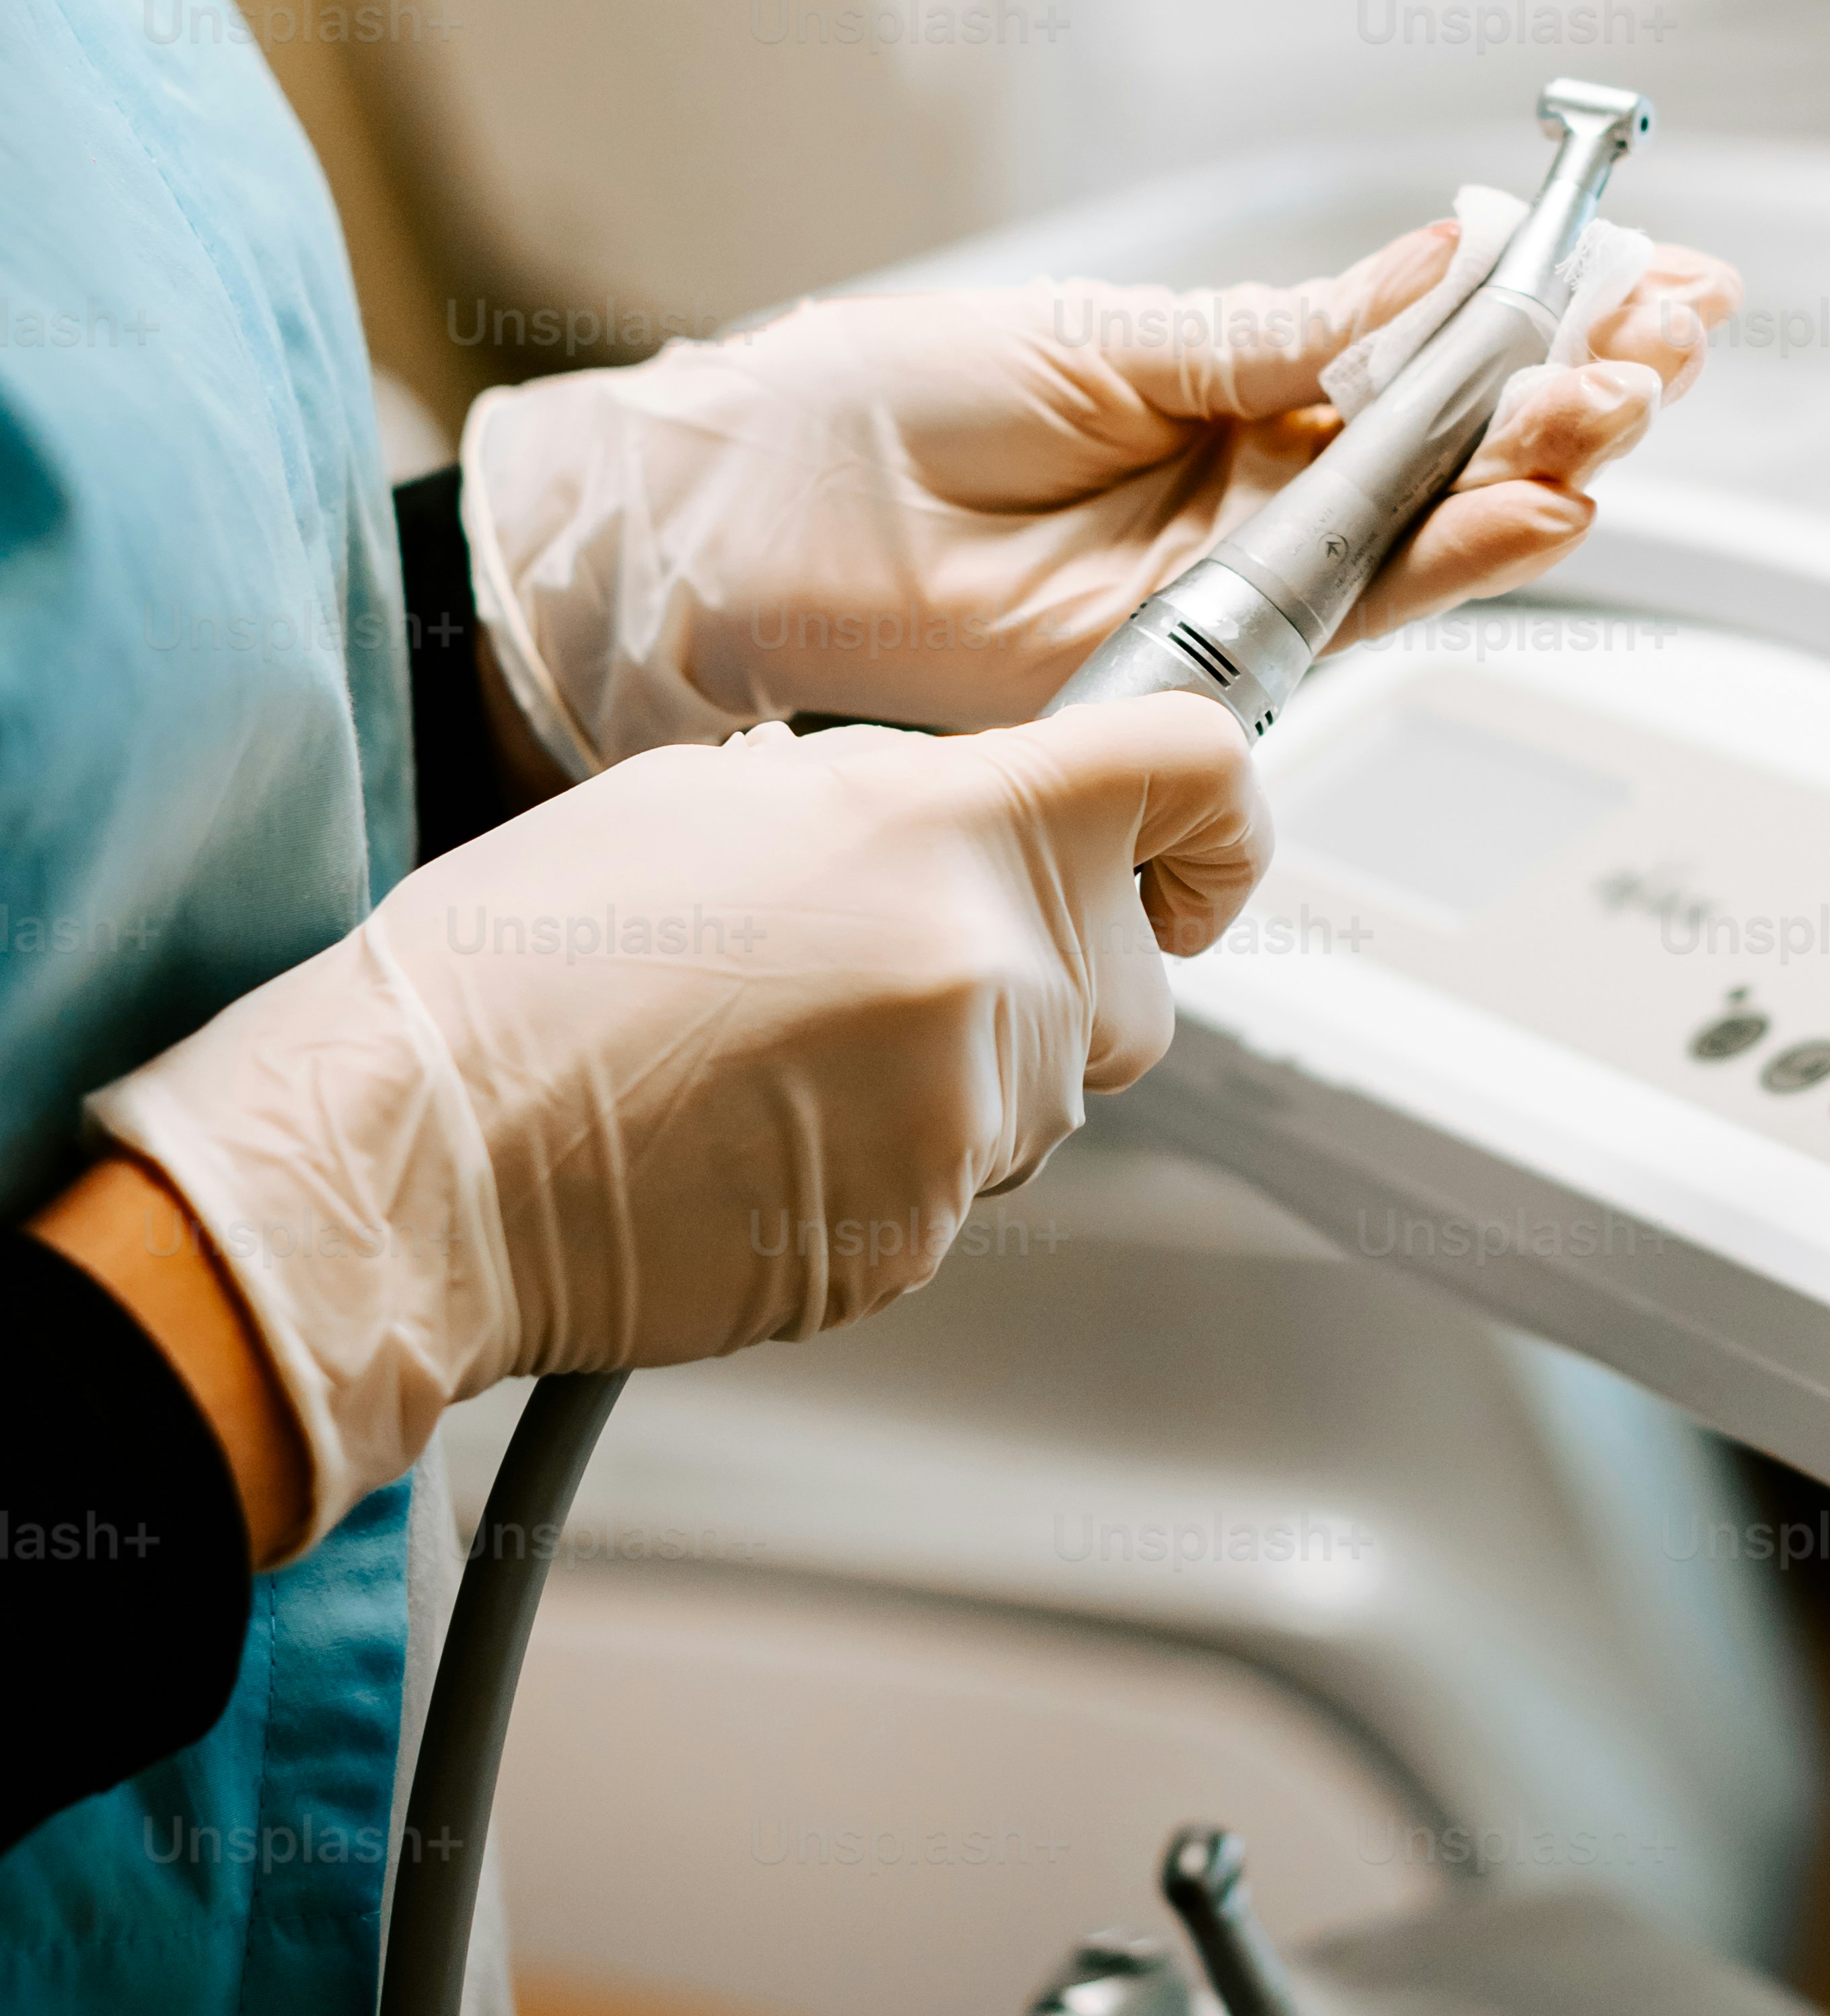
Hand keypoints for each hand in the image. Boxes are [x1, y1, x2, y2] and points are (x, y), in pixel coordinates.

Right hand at [83, 698, 1264, 1544]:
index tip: (1207, 855)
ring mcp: (959, 1116)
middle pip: (1133, 979)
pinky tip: (760, 1137)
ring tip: (779, 1057)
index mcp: (939, 825)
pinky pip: (962, 1192)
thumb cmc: (519, 971)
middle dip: (1050, 978)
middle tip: (886, 976)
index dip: (1224, 817)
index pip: (1193, 775)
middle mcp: (980, 966)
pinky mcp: (918, 1240)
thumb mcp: (714, 796)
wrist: (418, 1154)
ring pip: (1045, 1095)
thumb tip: (967, 818)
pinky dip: (891, 1169)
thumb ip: (892, 804)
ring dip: (956, 1079)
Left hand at [463, 223, 1741, 766]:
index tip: (1645, 263)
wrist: (744, 530)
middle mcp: (1257, 476)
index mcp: (1233, 376)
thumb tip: (1427, 266)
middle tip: (1663, 336)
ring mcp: (1242, 568)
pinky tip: (1534, 508)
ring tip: (1622, 407)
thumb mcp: (1095, 338)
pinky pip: (1359, 608)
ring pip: (1437, 527)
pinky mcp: (1211, 649)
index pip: (1426, 342)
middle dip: (1581, 385)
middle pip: (1464, 439)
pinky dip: (1455, 560)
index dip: (1545, 309)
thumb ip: (1273, 332)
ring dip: (1544, 467)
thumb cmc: (871, 413)